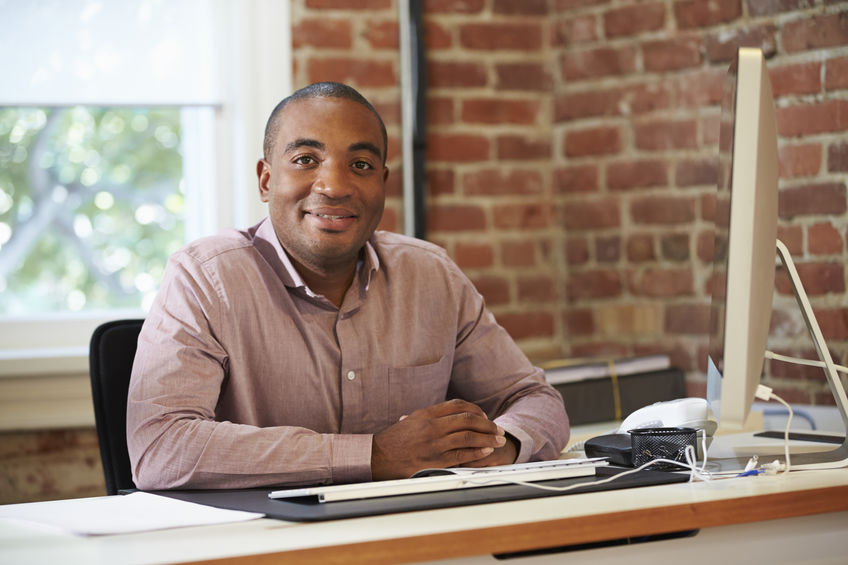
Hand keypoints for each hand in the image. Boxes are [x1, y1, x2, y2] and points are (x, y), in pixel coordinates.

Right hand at [371, 399, 507, 479]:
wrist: (378, 456)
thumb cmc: (394, 440)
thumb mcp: (411, 420)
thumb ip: (429, 416)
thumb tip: (448, 413)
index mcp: (427, 413)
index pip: (458, 405)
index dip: (476, 410)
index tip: (484, 416)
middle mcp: (432, 426)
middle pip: (468, 419)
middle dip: (487, 424)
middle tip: (498, 429)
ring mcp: (434, 443)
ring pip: (469, 436)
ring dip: (488, 438)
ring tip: (499, 440)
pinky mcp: (435, 460)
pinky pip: (461, 455)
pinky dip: (477, 452)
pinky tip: (487, 451)